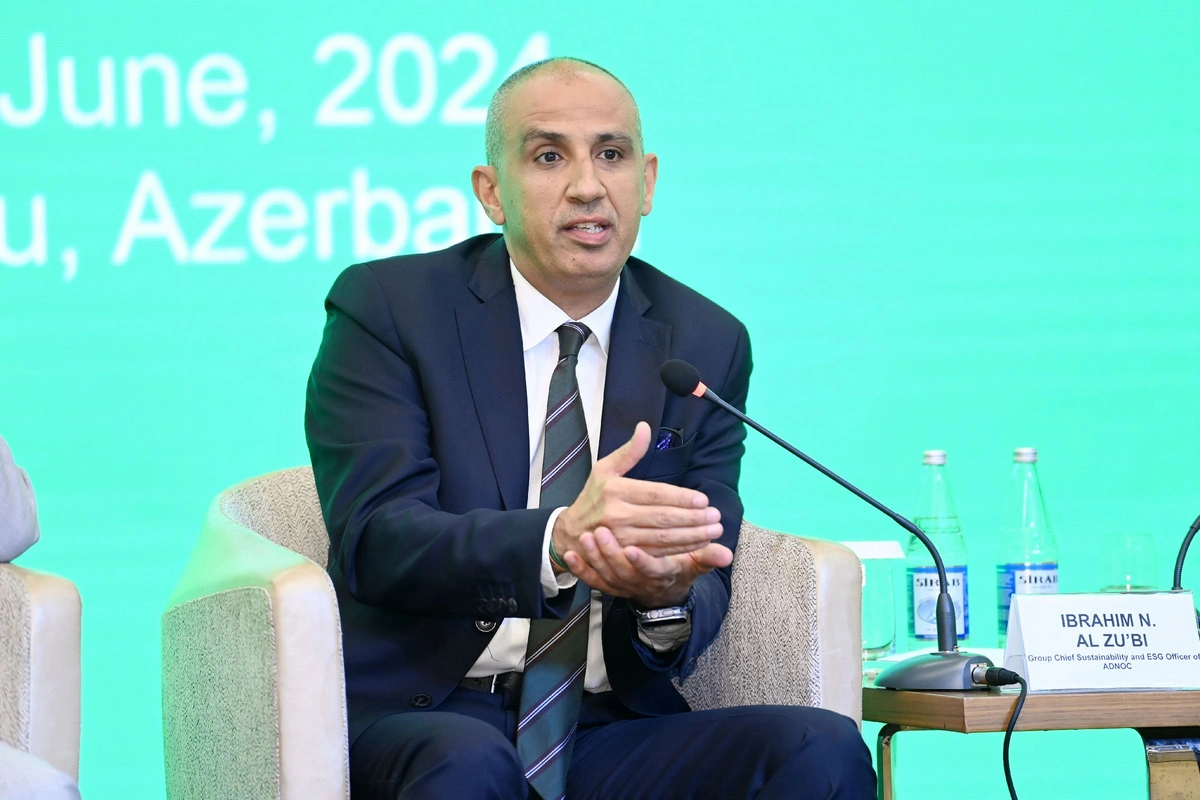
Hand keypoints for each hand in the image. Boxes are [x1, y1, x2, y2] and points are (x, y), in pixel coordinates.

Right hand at [552, 422, 721, 565]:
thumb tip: (645, 427)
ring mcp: (621, 538)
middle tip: (716, 516)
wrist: (570, 532)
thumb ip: (629, 451)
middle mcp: (617, 515)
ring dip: (691, 536)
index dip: (681, 498)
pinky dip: (679, 551)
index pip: (655, 494)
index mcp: (615, 490)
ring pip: (663, 538)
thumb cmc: (592, 498)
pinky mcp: (625, 555)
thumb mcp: (604, 469)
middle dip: (693, 519)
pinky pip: (657, 553)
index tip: (703, 500)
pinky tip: (696, 545)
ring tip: (713, 531)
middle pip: (663, 518)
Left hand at [562, 526, 732, 607]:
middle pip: (623, 572)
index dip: (642, 562)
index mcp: (661, 576)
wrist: (658, 594)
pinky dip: (580, 570)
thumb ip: (707, 558)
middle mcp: (639, 583)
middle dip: (611, 553)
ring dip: (595, 557)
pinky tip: (570, 555)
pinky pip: (591, 581)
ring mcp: (621, 586)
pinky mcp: (606, 585)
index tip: (632, 548)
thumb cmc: (675, 570)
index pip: (652, 571)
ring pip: (605, 575)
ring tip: (587, 537)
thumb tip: (728, 555)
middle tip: (601, 531)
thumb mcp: (693, 565)